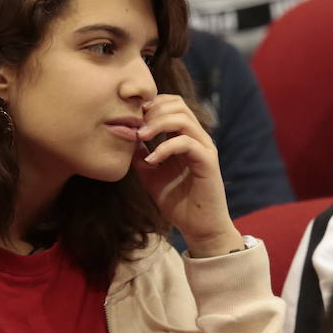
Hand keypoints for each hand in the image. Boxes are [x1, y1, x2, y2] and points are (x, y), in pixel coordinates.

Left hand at [133, 94, 242, 256]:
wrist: (199, 227)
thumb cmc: (177, 202)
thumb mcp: (150, 175)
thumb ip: (140, 155)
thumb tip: (124, 138)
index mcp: (185, 137)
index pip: (171, 104)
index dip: (150, 105)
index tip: (131, 120)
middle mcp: (197, 138)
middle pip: (177, 104)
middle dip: (152, 111)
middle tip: (135, 127)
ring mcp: (204, 148)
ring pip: (182, 119)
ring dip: (157, 124)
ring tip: (140, 138)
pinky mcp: (208, 162)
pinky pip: (186, 142)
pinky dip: (165, 147)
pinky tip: (151, 160)